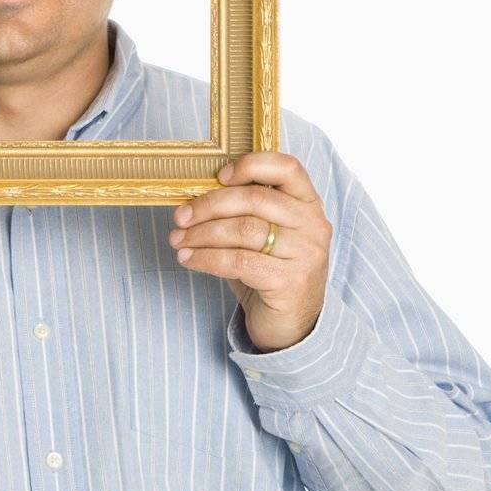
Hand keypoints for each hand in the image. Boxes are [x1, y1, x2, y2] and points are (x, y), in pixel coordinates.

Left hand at [169, 152, 333, 351]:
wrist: (291, 325)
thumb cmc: (268, 272)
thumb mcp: (262, 235)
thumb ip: (242, 212)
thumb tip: (192, 199)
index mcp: (308, 205)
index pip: (287, 168)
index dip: (251, 165)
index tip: (218, 176)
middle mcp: (313, 226)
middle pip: (254, 199)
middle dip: (208, 206)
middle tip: (179, 217)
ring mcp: (306, 254)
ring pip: (242, 230)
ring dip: (201, 234)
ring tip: (178, 240)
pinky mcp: (290, 281)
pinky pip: (238, 261)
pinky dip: (206, 258)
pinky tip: (188, 259)